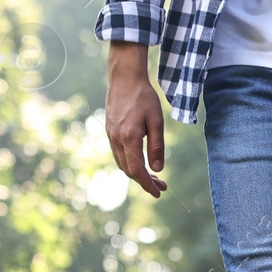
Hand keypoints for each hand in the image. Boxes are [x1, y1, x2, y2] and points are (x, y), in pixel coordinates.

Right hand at [105, 41, 167, 198]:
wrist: (124, 78)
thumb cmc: (144, 97)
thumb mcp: (157, 121)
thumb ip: (157, 146)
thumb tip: (157, 169)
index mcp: (129, 138)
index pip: (137, 170)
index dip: (148, 184)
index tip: (158, 192)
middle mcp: (116, 139)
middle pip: (128, 170)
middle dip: (145, 181)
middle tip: (161, 186)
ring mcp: (110, 135)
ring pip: (122, 163)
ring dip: (137, 173)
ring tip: (154, 176)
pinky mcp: (110, 131)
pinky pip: (118, 154)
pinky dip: (130, 163)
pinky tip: (141, 162)